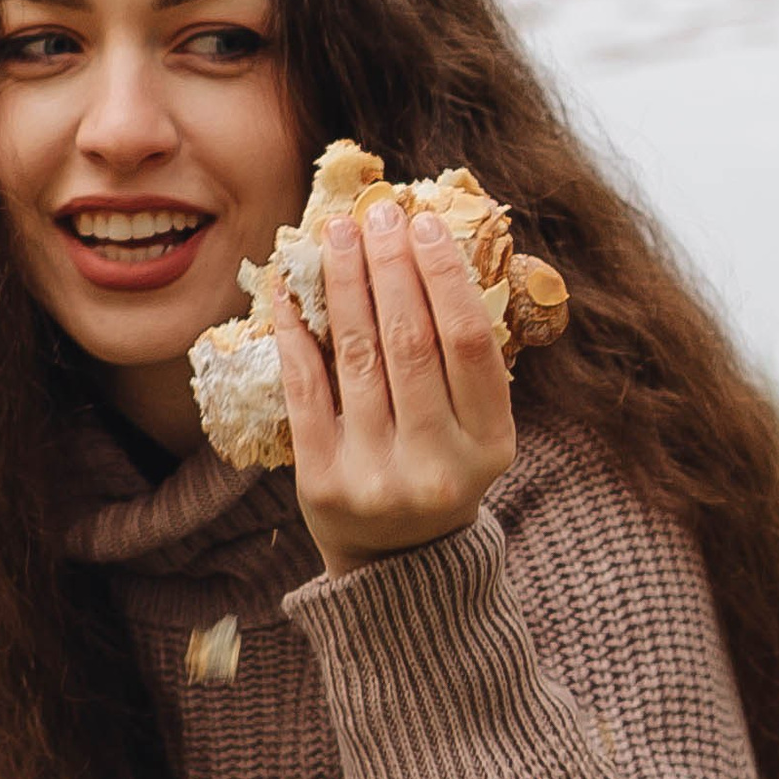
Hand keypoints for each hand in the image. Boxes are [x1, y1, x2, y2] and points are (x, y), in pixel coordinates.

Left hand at [276, 200, 514, 580]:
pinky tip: (287, 289)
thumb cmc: (437, 469)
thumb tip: (429, 252)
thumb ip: (464, 362)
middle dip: (390, 267)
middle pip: (411, 342)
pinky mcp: (323, 482)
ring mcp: (378, 476)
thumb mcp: (474, 431)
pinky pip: (305, 389)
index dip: (443, 276)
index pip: (468, 343)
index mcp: (490, 446)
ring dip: (344, 284)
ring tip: (336, 234)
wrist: (397, 565)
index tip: (422, 224)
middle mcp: (438, 464)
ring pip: (357, 357)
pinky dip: (295, 332)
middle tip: (376, 214)